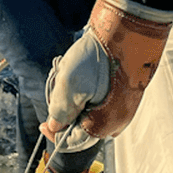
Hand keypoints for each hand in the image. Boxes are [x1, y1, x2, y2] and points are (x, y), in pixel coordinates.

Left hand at [46, 0, 172, 141]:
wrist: (128, 29)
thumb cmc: (100, 55)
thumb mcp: (70, 84)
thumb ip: (60, 111)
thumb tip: (55, 127)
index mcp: (102, 125)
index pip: (71, 143)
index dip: (54, 134)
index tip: (44, 124)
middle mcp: (116, 121)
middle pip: (81, 127)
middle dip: (66, 112)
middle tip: (60, 88)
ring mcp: (123, 108)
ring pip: (90, 113)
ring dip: (76, 99)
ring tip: (74, 75)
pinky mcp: (126, 95)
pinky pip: (101, 102)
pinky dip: (88, 92)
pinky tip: (86, 73)